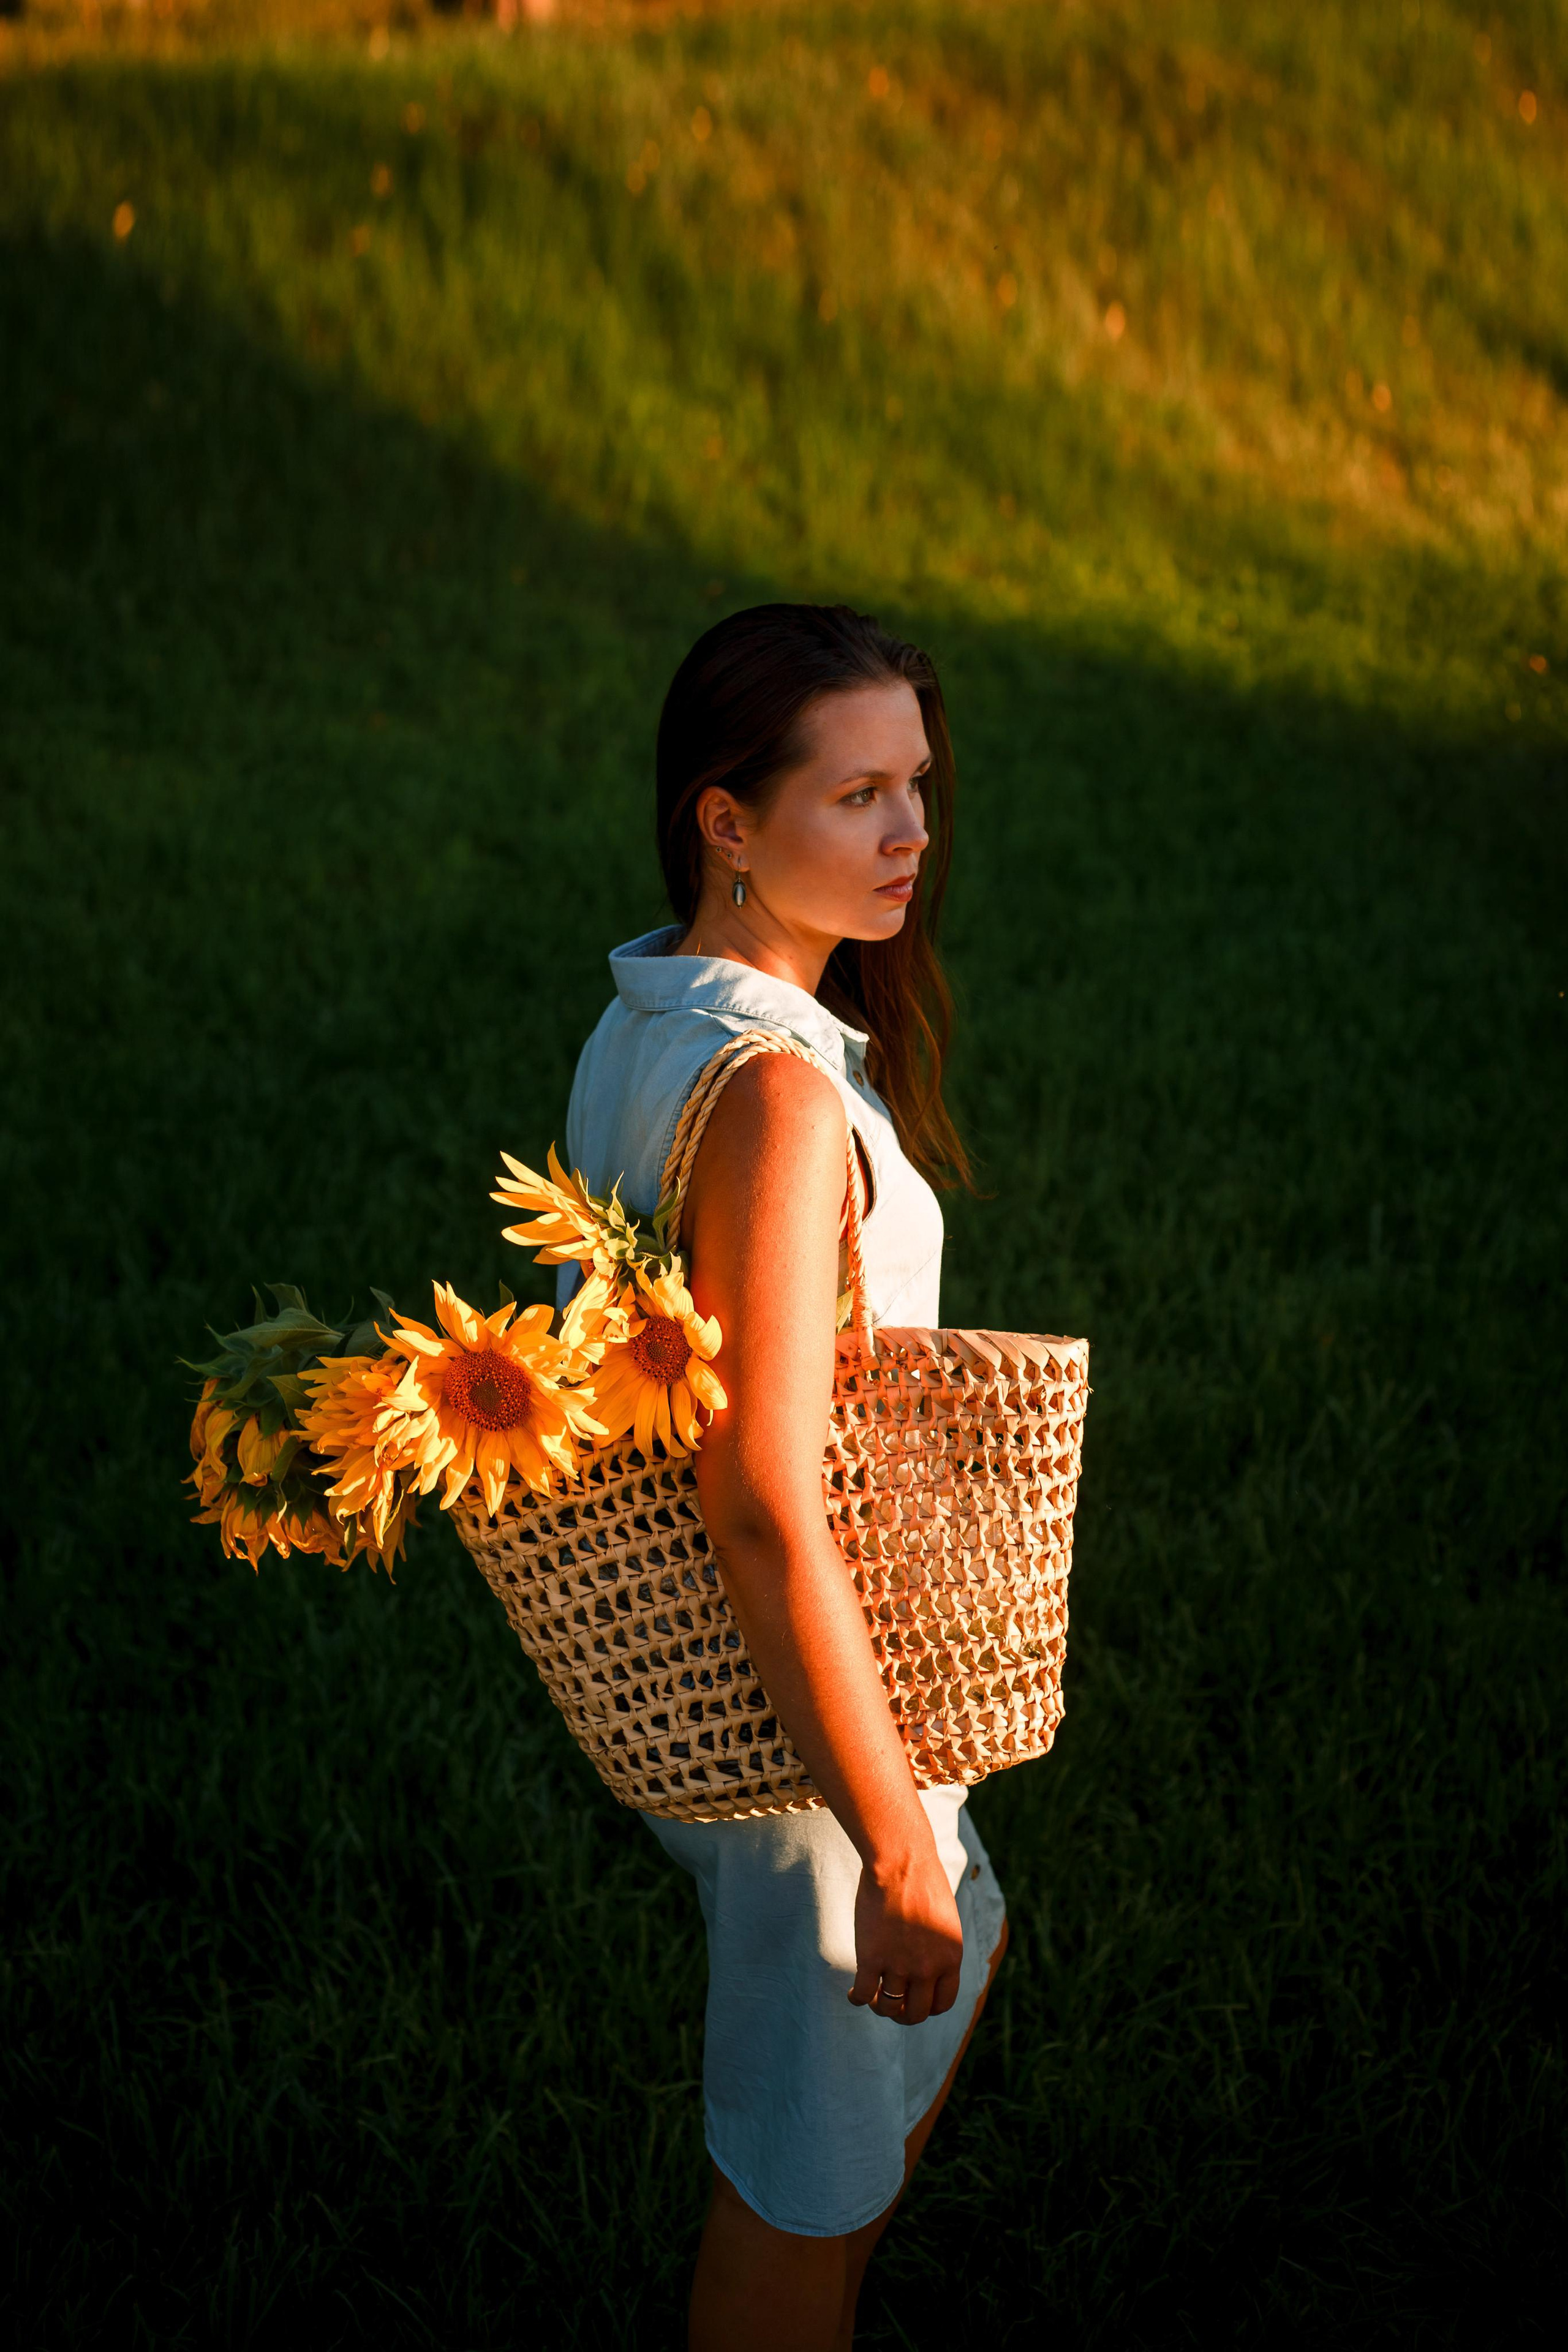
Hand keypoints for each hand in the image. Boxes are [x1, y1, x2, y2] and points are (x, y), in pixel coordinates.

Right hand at [848, 1847, 963, 2026]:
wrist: (901, 1861)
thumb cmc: (923, 1882)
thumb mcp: (945, 1921)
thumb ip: (940, 1949)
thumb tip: (928, 1969)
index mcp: (951, 1959)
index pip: (943, 2004)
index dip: (928, 2007)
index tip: (917, 2000)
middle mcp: (928, 1968)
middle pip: (917, 2013)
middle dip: (904, 2015)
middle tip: (894, 2006)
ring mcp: (899, 1965)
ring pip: (889, 2008)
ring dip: (880, 2007)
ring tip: (873, 1998)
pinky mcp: (871, 1958)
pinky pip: (863, 1994)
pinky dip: (857, 1999)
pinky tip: (854, 1994)